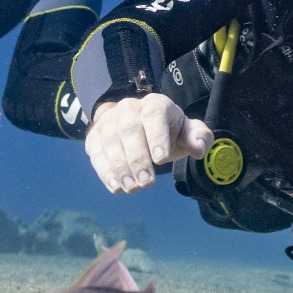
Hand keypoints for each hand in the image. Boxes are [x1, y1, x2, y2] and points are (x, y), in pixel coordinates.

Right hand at [84, 93, 211, 193]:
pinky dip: (104, 171)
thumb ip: (198, 137)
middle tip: (147, 183)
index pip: (154, 115)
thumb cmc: (166, 130)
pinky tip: (115, 187)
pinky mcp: (94, 135)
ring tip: (131, 188)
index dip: (156, 137)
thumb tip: (198, 149)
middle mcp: (128, 108)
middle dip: (137, 158)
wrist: (135, 122)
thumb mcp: (186, 130)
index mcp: (155, 104)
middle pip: (129, 129)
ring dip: (120, 167)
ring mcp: (108, 120)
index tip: (161, 160)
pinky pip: (96, 152)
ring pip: (110, 141)